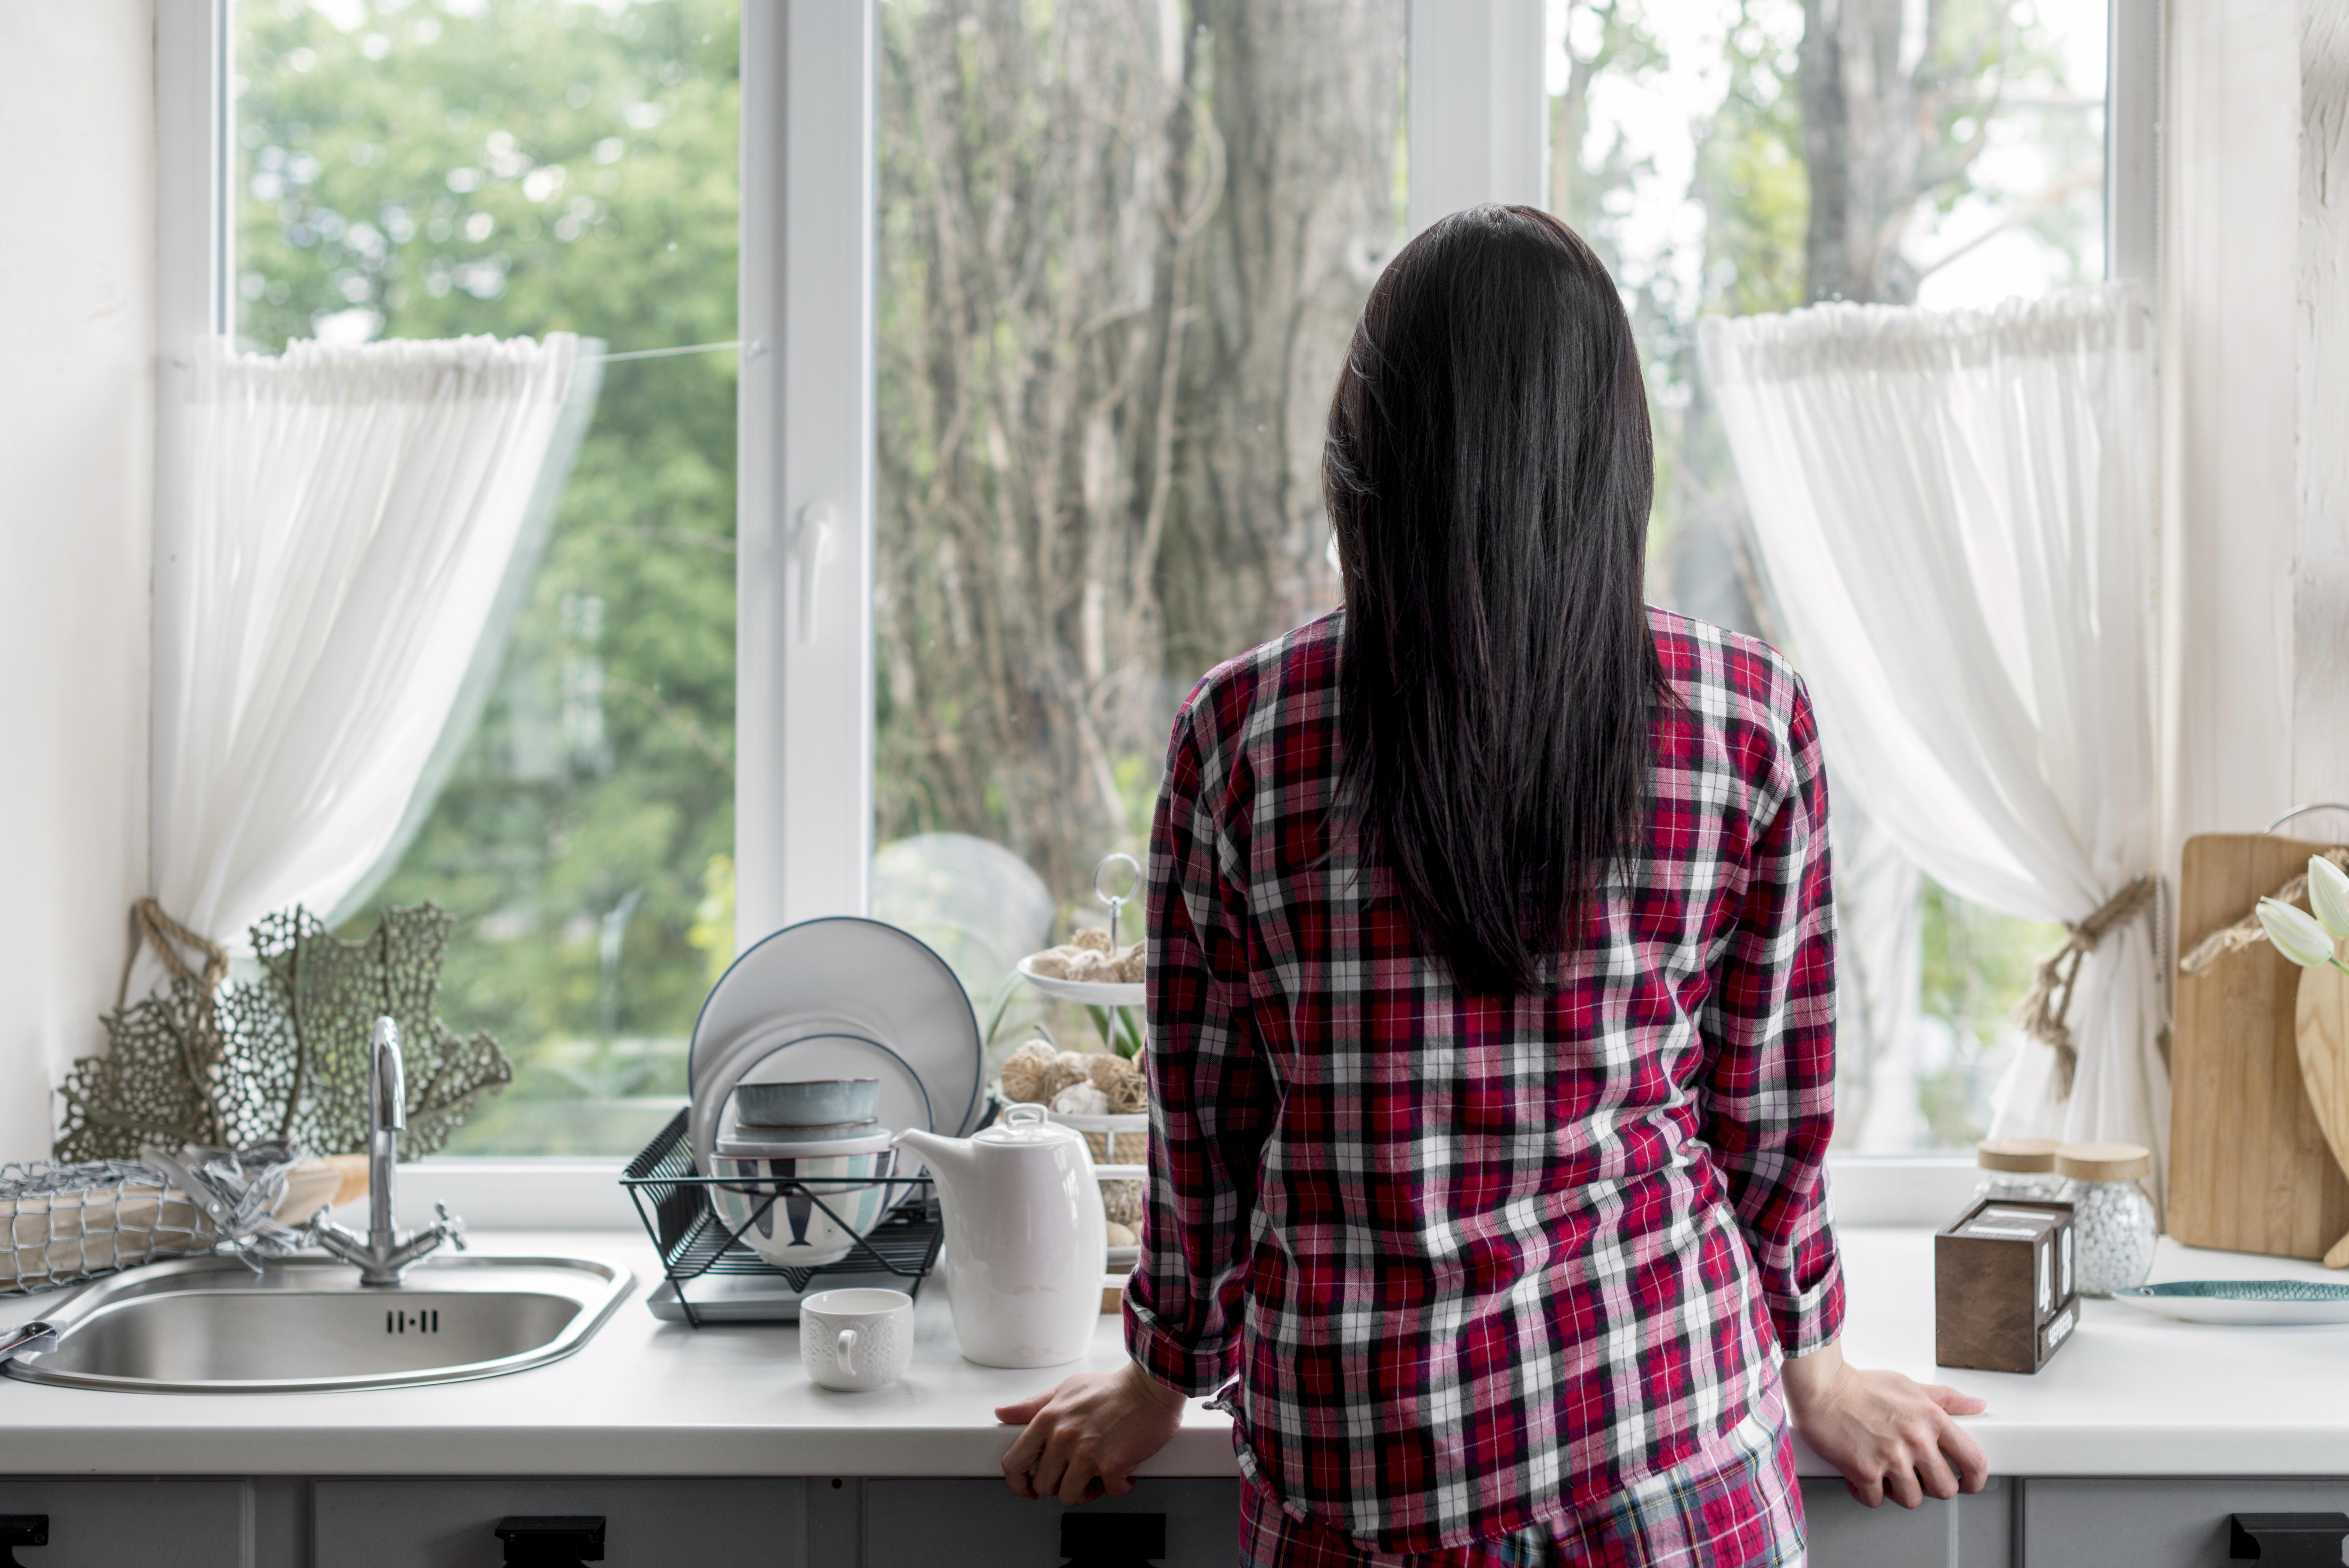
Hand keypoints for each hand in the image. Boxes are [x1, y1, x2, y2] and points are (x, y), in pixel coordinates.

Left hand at [995, 1362, 1189, 1504]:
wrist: (1151, 1386)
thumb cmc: (1111, 1388)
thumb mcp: (1065, 1390)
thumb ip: (1032, 1405)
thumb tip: (1002, 1413)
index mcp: (1048, 1419)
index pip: (1014, 1461)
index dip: (1017, 1483)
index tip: (1027, 1489)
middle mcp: (1063, 1437)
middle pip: (1044, 1485)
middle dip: (1060, 1485)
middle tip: (1077, 1474)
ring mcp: (1086, 1453)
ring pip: (1071, 1496)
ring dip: (1087, 1491)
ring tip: (1100, 1475)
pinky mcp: (1112, 1465)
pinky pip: (1110, 1492)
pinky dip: (1119, 1486)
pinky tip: (1124, 1471)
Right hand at [1781, 1340, 1988, 1508]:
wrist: (1820, 1386)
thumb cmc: (1861, 1386)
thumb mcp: (1910, 1386)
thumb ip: (1946, 1399)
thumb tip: (1976, 1405)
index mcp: (1931, 1419)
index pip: (1974, 1460)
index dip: (1976, 1480)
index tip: (1968, 1484)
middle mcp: (1915, 1439)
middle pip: (1945, 1489)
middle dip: (1931, 1488)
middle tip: (1917, 1478)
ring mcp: (1890, 1457)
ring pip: (1912, 1500)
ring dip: (1898, 1492)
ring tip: (1887, 1475)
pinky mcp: (1864, 1470)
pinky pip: (1875, 1500)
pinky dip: (1867, 1492)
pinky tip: (1862, 1476)